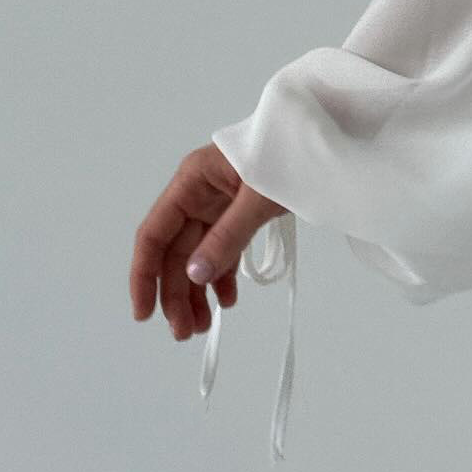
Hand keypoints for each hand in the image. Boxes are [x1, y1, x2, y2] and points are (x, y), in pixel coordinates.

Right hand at [131, 143, 288, 341]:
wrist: (327, 137)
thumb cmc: (292, 155)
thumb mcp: (259, 197)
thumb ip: (227, 237)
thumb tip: (192, 277)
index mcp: (192, 181)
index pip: (154, 233)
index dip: (144, 275)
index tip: (144, 314)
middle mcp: (198, 192)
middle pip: (175, 251)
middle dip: (176, 293)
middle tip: (185, 333)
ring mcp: (219, 201)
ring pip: (197, 254)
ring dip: (196, 290)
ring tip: (202, 327)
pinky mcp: (240, 209)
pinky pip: (223, 247)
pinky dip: (222, 274)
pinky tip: (227, 300)